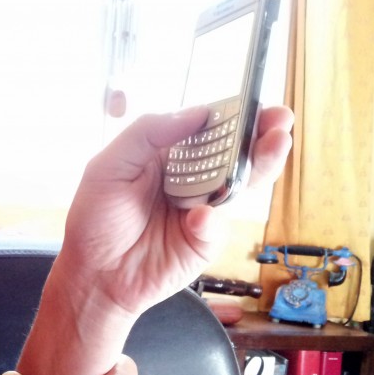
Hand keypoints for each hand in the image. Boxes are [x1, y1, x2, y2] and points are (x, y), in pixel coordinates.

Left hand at [13, 105, 293, 374]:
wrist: (93, 274)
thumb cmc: (95, 219)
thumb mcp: (108, 167)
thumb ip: (147, 134)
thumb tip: (195, 113)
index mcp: (167, 155)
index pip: (206, 128)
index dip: (231, 114)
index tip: (252, 101)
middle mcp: (190, 179)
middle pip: (233, 153)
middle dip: (260, 134)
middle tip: (280, 118)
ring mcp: (200, 209)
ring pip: (237, 184)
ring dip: (259, 165)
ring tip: (275, 143)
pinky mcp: (203, 240)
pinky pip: (215, 225)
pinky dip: (209, 220)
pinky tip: (198, 216)